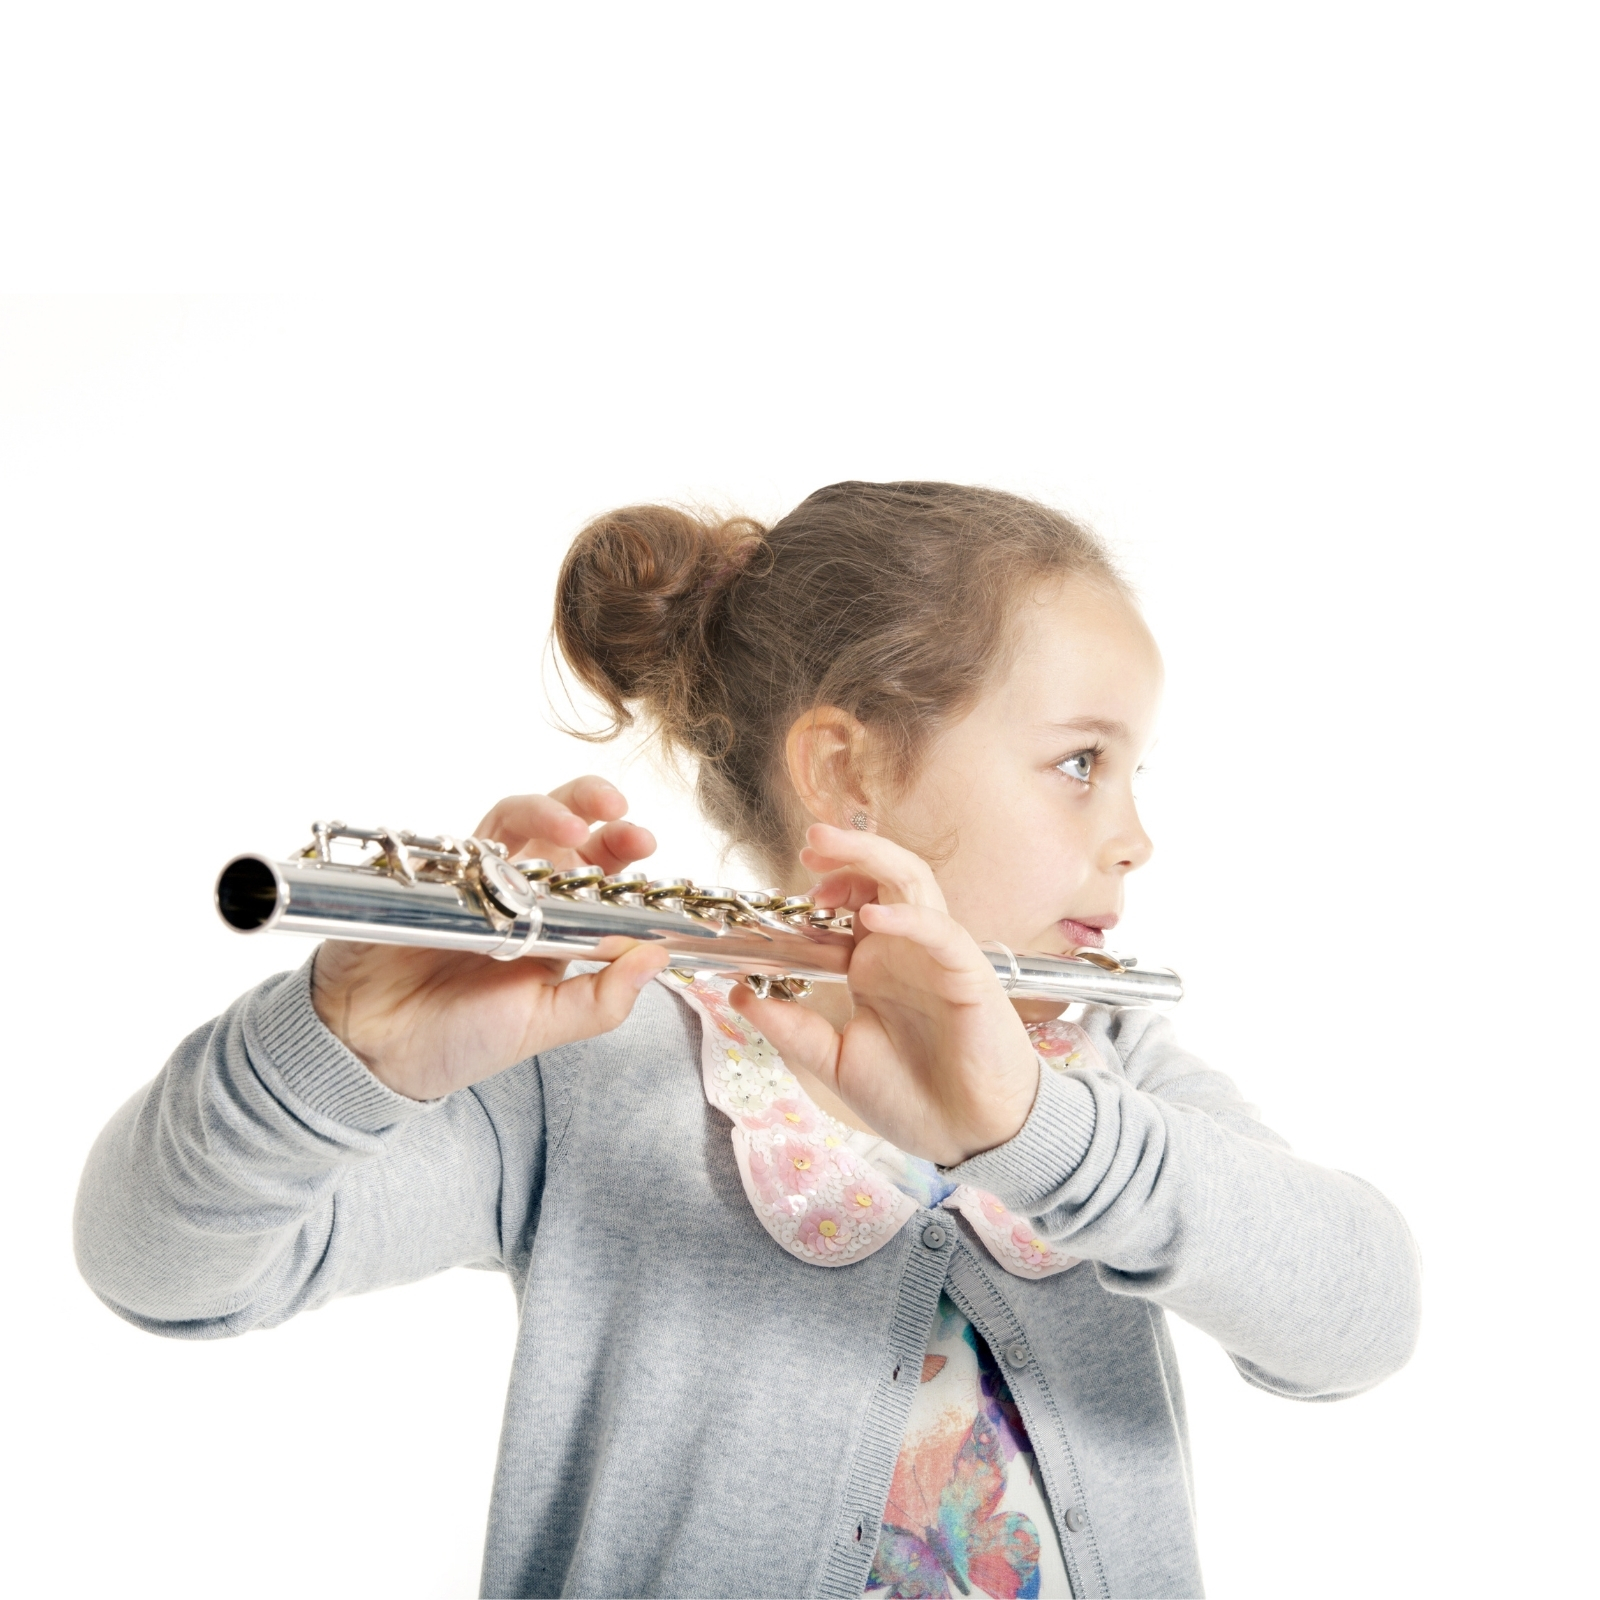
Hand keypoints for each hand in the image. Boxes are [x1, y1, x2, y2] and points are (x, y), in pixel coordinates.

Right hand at [311, 777, 669, 1099]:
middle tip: (618, 812)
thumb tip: (658, 957)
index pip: (596, 868)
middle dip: (591, 805)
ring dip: (546, 810)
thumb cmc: (460, 1039)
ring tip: (572, 828)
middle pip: (560, 824)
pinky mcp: (427, 878)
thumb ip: (603, 999)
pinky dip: (483, 845)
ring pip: (512, 819)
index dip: (621, 847)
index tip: (645, 843)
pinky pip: (456, 846)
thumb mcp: (544, 1025)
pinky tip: (501, 864)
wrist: (373, 1052)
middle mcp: (517, 891)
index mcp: (555, 922)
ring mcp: (472, 879)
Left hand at [727, 824, 1040, 1165]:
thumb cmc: (911, 1098)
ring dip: (873, 859)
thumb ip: (791, 1027)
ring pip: (913, 884)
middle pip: (880, 877)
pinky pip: (942, 932)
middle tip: (810, 842)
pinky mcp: (968, 976)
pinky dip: (909, 917)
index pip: (846, 905)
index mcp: (874, 965)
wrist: (967, 1137)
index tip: (777, 894)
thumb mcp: (835, 1062)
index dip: (817, 887)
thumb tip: (737, 995)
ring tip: (830, 847)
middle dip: (847, 851)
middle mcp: (903, 951)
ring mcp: (936, 957)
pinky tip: (873, 917)